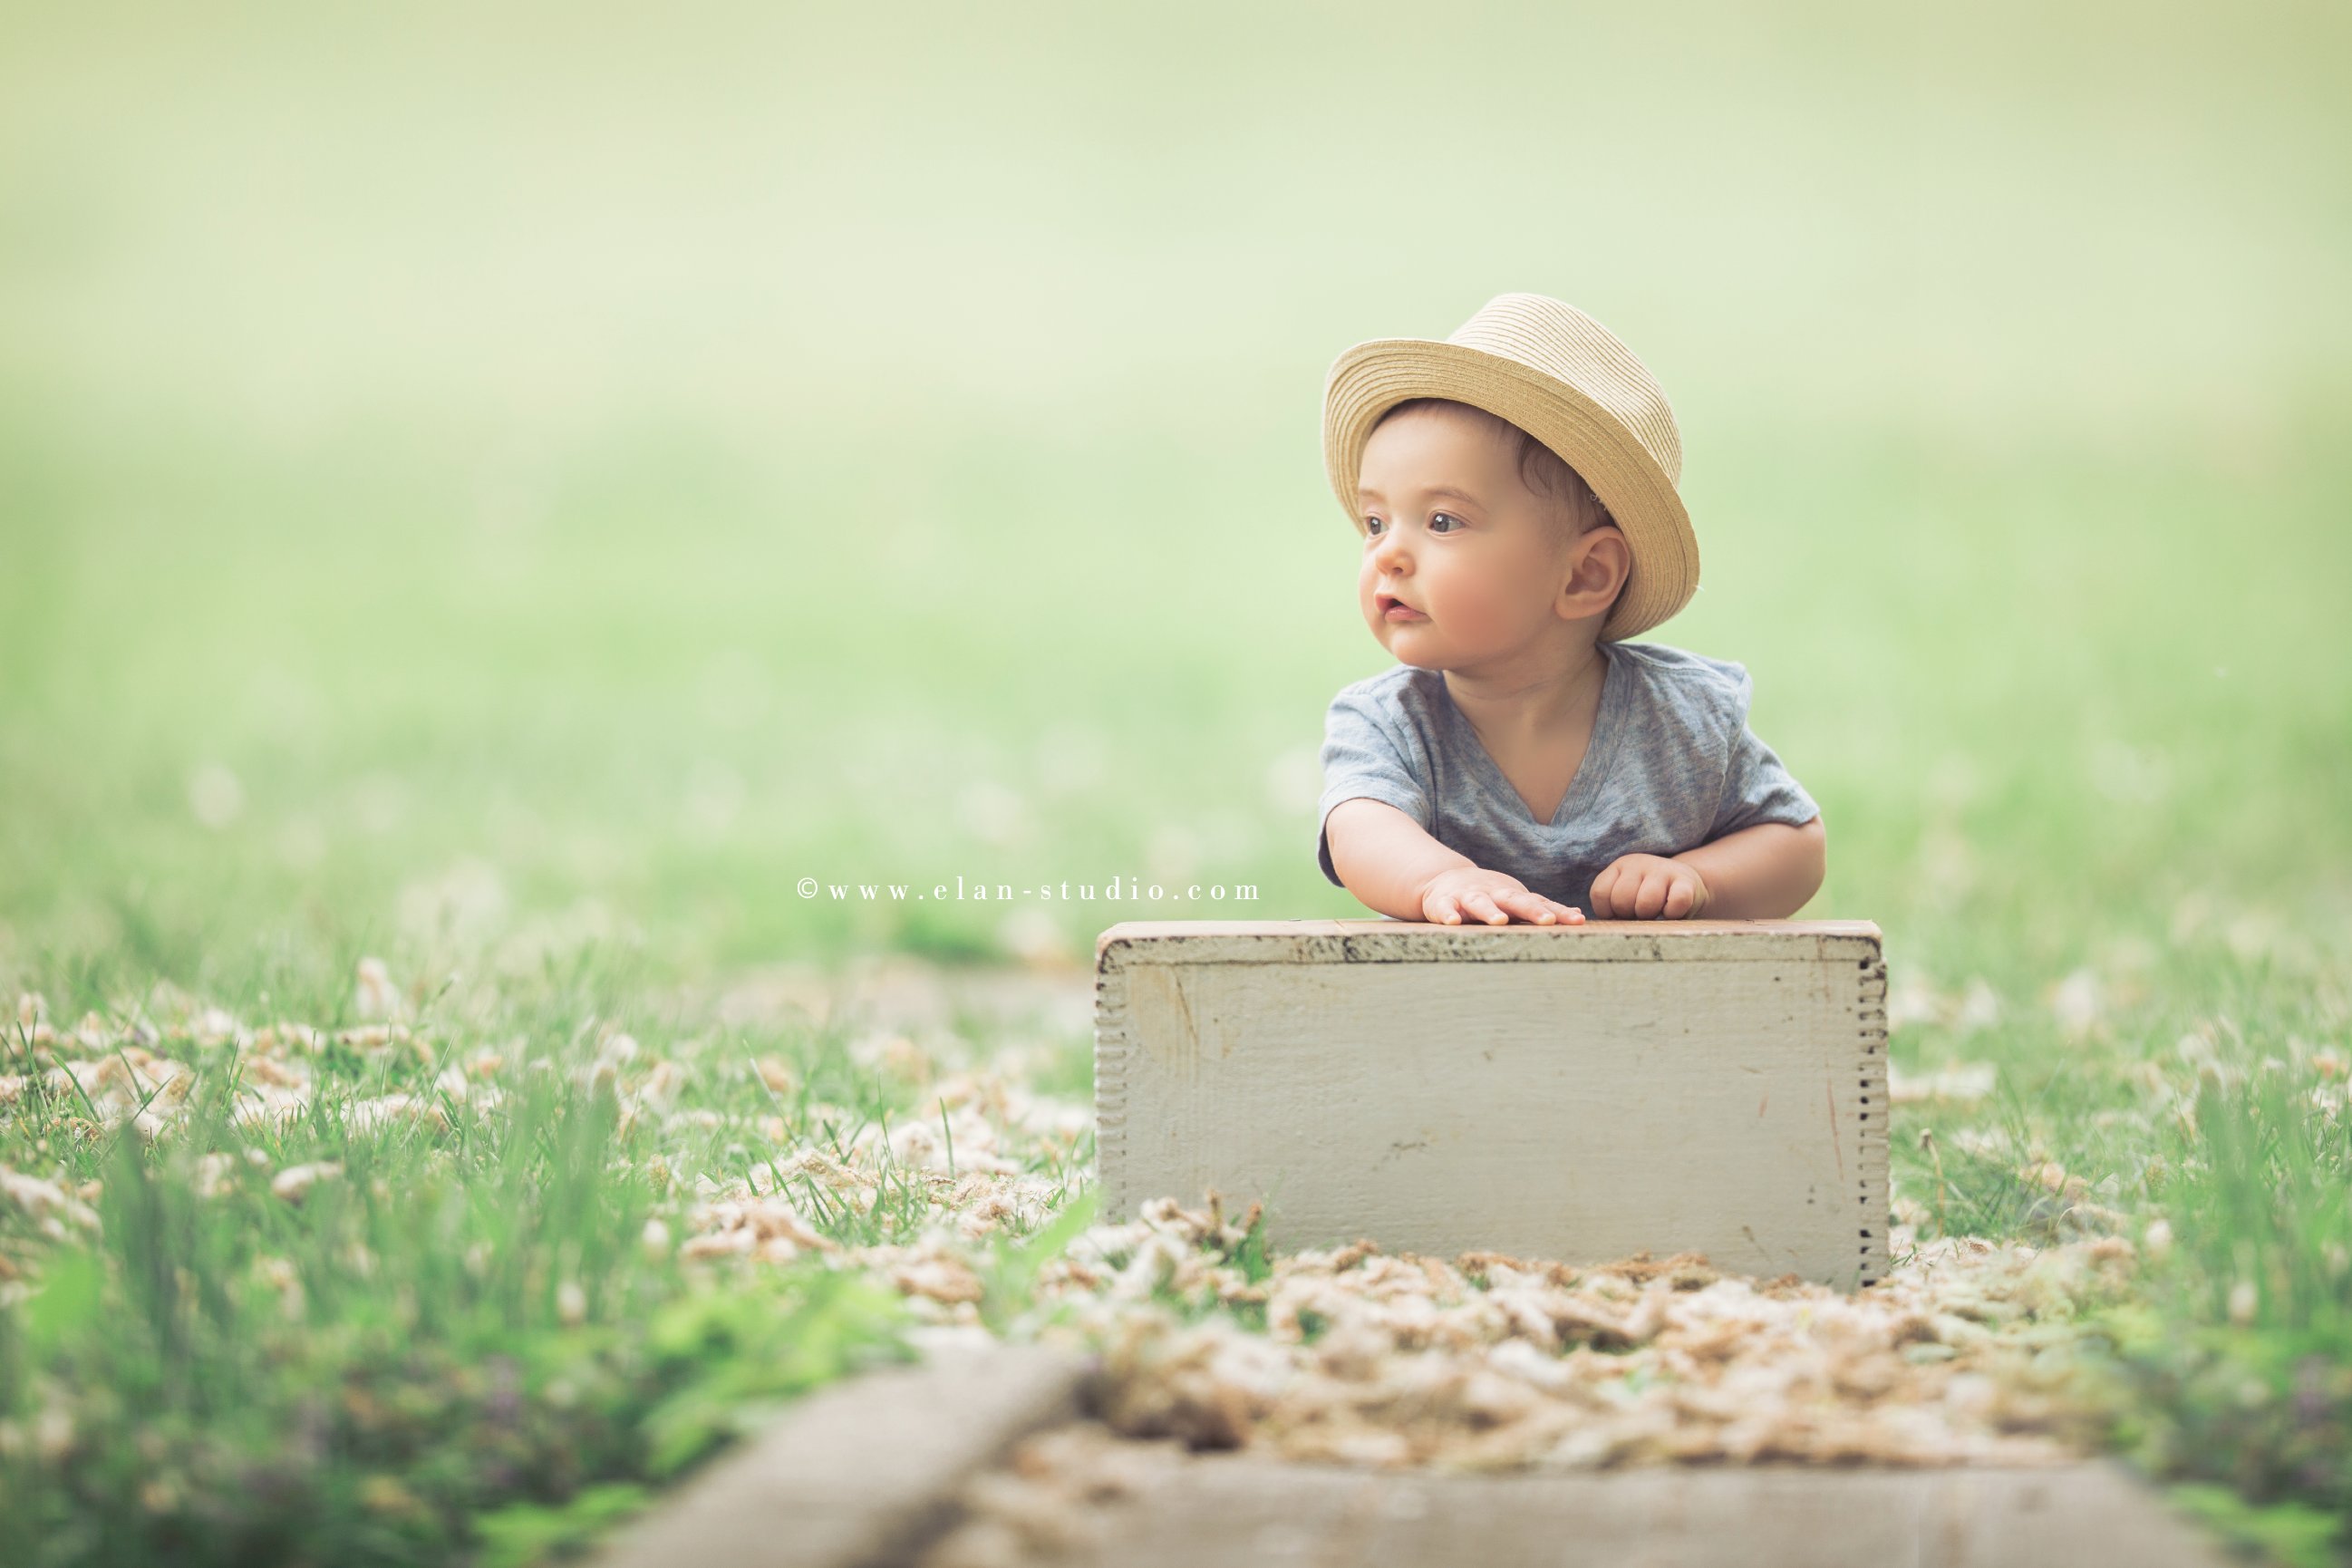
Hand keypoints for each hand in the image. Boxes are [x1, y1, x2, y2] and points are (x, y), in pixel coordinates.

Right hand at [1418, 867, 1585, 926]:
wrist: (1443, 880)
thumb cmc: (1488, 895)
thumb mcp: (1514, 899)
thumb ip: (1542, 908)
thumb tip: (1577, 915)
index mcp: (1511, 895)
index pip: (1538, 903)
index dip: (1558, 912)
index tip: (1577, 921)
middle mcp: (1493, 893)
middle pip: (1514, 900)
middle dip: (1531, 910)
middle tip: (1547, 921)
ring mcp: (1467, 897)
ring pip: (1479, 903)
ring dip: (1489, 911)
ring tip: (1499, 921)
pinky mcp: (1443, 903)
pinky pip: (1445, 909)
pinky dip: (1448, 914)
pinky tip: (1453, 922)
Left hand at [1589, 854, 1709, 919]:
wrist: (1687, 884)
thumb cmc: (1649, 898)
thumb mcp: (1625, 896)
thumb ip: (1612, 908)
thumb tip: (1608, 931)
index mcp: (1619, 867)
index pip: (1600, 893)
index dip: (1608, 912)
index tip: (1620, 914)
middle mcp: (1638, 864)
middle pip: (1621, 899)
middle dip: (1629, 915)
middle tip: (1639, 914)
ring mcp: (1663, 870)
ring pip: (1646, 902)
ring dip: (1649, 915)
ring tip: (1655, 913)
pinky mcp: (1687, 881)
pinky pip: (1676, 902)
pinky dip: (1672, 914)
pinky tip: (1671, 913)